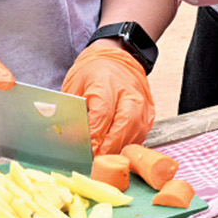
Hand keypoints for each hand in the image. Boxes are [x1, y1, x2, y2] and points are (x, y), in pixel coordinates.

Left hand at [60, 40, 154, 157]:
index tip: (86, 151)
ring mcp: (142, 101)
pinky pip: (142, 132)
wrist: (116, 57)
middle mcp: (128, 92)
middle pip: (124, 123)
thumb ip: (73, 112)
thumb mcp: (75, 87)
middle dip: (110, 145)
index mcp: (106, 82)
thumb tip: (69, 139)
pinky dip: (129, 144)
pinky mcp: (149, 110)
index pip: (103, 114)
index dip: (95, 136)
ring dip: (121, 147)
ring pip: (136, 130)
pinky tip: (117, 150)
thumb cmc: (91, 73)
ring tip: (106, 160)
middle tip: (97, 160)